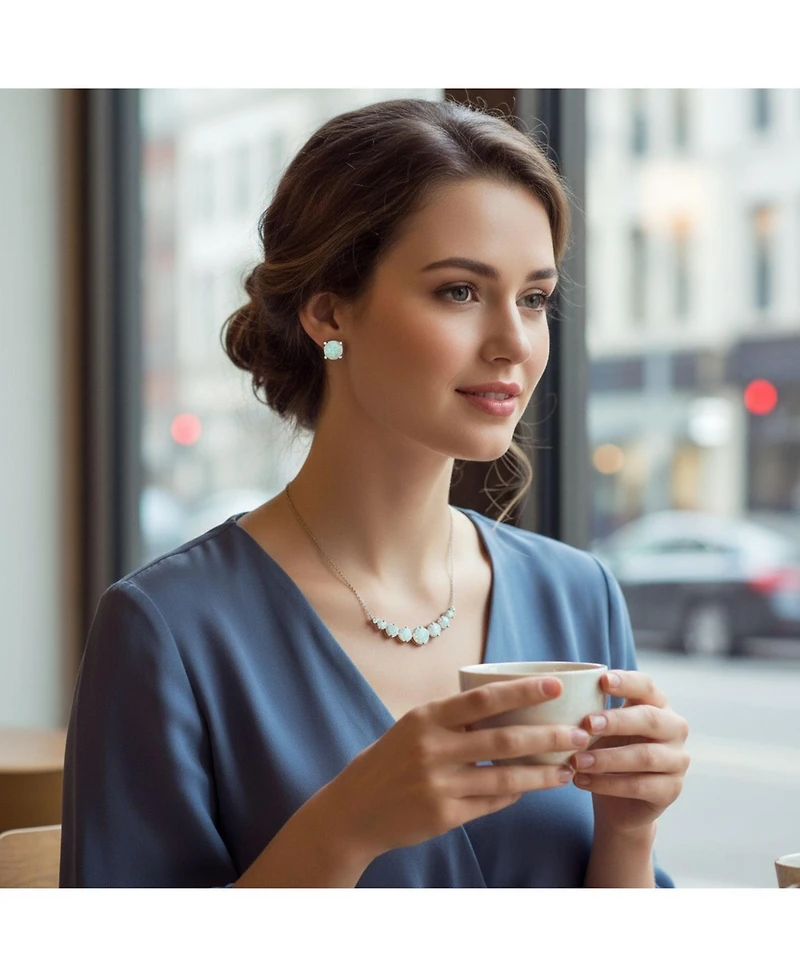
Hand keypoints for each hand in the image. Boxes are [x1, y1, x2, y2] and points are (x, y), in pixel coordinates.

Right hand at [321, 676, 590, 861]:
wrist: (355, 809)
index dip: (523, 691)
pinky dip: (515, 794)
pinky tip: (534, 788)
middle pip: (504, 739)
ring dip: (542, 773)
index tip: (557, 686)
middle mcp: (432, 748)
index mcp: (427, 717)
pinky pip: (491, 803)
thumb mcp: (415, 727)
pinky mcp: (444, 816)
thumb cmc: (392, 759)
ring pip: (505, 777)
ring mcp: (438, 784)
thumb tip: (509, 703)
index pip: (483, 699)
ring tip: (568, 768)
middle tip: (580, 733)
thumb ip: (454, 718)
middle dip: (548, 736)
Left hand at [569, 670, 689, 836]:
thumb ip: (591, 714)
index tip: (602, 681)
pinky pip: (640, 786)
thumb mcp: (601, 729)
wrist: (621, 803)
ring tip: (576, 761)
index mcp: (658, 704)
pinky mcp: (672, 790)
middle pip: (649, 719)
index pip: (647, 686)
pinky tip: (581, 780)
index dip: (627, 682)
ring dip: (607, 758)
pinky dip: (607, 784)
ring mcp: (678, 760)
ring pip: (644, 756)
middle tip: (586, 724)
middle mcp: (674, 729)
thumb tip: (558, 699)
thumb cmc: (608, 751)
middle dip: (616, 720)